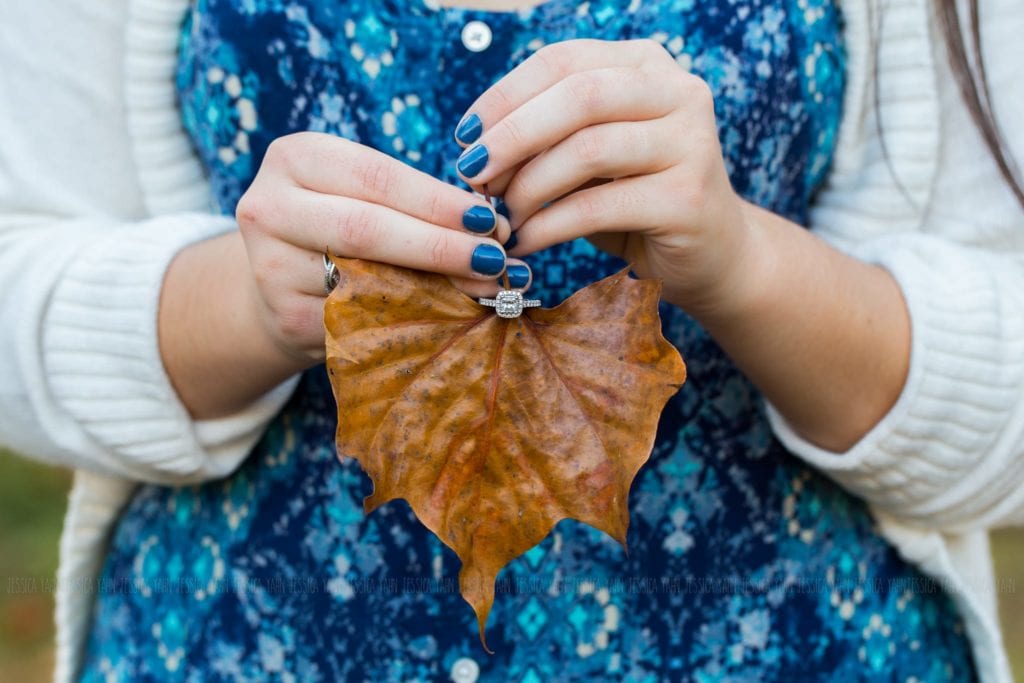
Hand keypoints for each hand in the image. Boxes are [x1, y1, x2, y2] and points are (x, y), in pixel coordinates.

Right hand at [235, 132, 531, 363]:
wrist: (277, 289)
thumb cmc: (339, 231)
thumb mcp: (365, 199)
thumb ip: (415, 205)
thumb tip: (495, 230)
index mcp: (295, 158)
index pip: (376, 174)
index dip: (436, 199)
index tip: (488, 217)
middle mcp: (269, 205)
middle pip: (365, 225)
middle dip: (439, 243)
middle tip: (494, 257)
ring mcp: (269, 265)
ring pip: (362, 276)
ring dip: (434, 284)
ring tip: (486, 286)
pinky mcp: (285, 316)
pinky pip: (358, 316)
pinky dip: (411, 316)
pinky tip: (451, 316)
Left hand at [452, 39, 755, 316]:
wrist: (711, 255)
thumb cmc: (636, 201)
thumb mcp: (590, 158)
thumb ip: (547, 138)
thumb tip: (473, 147)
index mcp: (647, 66)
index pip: (562, 61)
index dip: (504, 96)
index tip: (465, 137)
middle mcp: (678, 92)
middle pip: (577, 96)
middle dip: (511, 137)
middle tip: (474, 176)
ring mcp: (690, 143)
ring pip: (588, 149)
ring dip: (530, 186)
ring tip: (503, 216)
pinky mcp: (687, 198)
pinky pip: (598, 206)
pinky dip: (549, 227)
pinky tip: (526, 243)